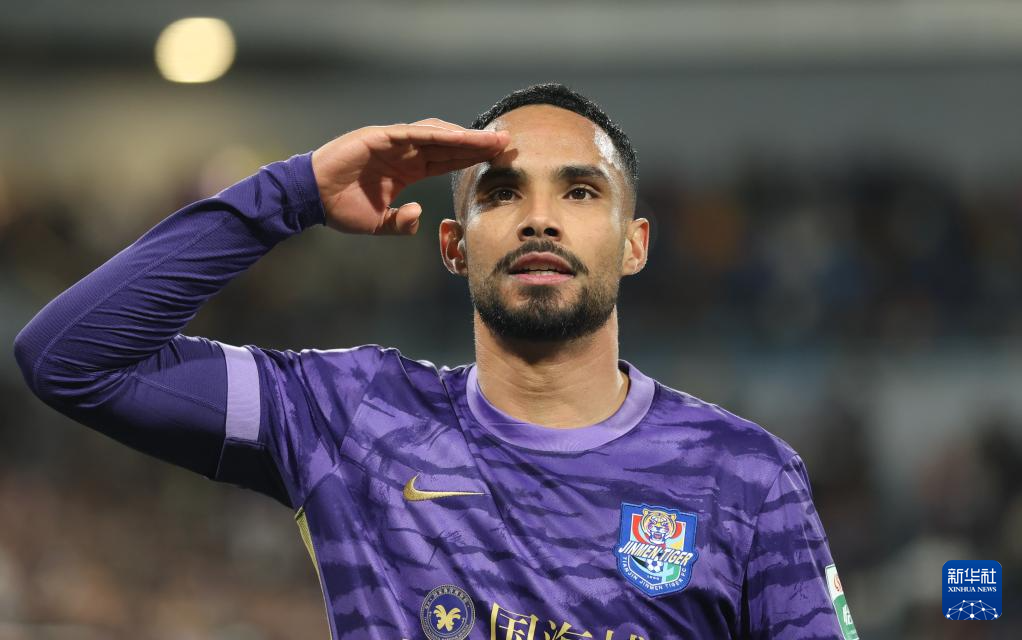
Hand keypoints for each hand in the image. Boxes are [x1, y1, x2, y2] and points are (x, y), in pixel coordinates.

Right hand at [310, 118, 509, 234]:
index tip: (499, 159)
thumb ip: (401, 222)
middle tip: (508, 143)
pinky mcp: (378, 137)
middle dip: (478, 144)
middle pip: (449, 145)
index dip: (473, 159)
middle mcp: (404, 152)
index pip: (448, 161)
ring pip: (436, 135)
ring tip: (490, 140)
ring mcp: (392, 142)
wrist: (309, 199)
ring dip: (464, 136)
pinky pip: (412, 134)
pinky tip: (458, 136)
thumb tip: (420, 216)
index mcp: (407, 170)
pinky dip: (435, 134)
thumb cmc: (340, 208)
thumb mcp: (379, 223)